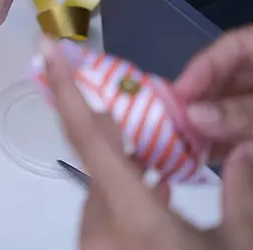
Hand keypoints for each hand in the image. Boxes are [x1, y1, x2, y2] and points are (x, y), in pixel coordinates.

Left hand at [44, 40, 252, 249]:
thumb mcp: (239, 246)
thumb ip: (241, 194)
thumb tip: (240, 148)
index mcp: (136, 218)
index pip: (91, 139)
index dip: (68, 91)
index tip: (49, 52)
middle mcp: (103, 231)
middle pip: (97, 161)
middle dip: (113, 132)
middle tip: (129, 104)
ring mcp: (95, 247)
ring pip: (101, 190)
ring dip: (123, 169)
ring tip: (159, 156)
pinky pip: (104, 214)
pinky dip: (124, 195)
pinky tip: (153, 186)